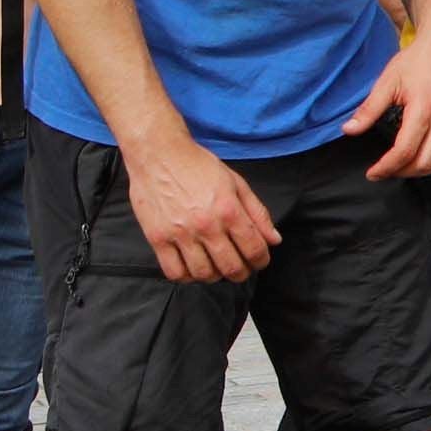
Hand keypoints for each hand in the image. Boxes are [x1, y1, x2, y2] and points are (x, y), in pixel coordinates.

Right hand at [122, 134, 277, 284]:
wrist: (159, 154)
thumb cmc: (198, 166)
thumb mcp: (236, 183)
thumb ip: (257, 213)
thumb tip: (274, 240)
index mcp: (229, 210)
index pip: (254, 249)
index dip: (262, 261)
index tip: (259, 261)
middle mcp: (206, 225)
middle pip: (231, 267)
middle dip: (242, 273)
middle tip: (240, 268)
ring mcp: (179, 233)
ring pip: (203, 274)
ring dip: (215, 276)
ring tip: (216, 266)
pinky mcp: (157, 238)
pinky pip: (174, 272)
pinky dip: (186, 276)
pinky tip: (192, 266)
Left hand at [349, 35, 430, 181]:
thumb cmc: (417, 60)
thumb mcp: (388, 81)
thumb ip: (369, 109)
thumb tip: (349, 130)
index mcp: (423, 110)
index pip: (404, 151)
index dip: (386, 167)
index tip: (373, 173)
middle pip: (425, 163)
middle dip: (403, 172)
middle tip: (387, 170)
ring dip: (424, 171)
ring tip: (406, 166)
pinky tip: (430, 163)